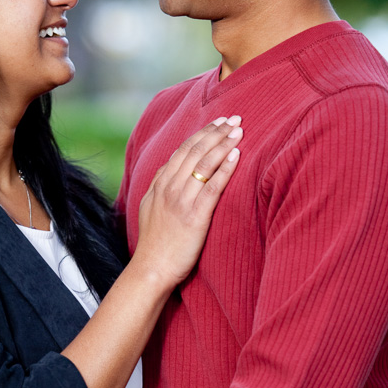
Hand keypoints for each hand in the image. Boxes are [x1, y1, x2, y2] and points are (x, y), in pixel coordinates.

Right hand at [133, 116, 240, 287]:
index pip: (183, 150)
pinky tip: (237, 155)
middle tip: (234, 118)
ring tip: (239, 130)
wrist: (151, 268)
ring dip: (223, 144)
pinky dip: (225, 168)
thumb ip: (159, 187)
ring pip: (204, 164)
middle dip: (216, 132)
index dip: (202, 133)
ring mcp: (181, 201)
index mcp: (160, 184)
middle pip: (195, 151)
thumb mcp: (149, 208)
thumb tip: (168, 170)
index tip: (218, 122)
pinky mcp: (195, 216)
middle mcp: (169, 188)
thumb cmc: (154, 243)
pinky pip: (213, 186)